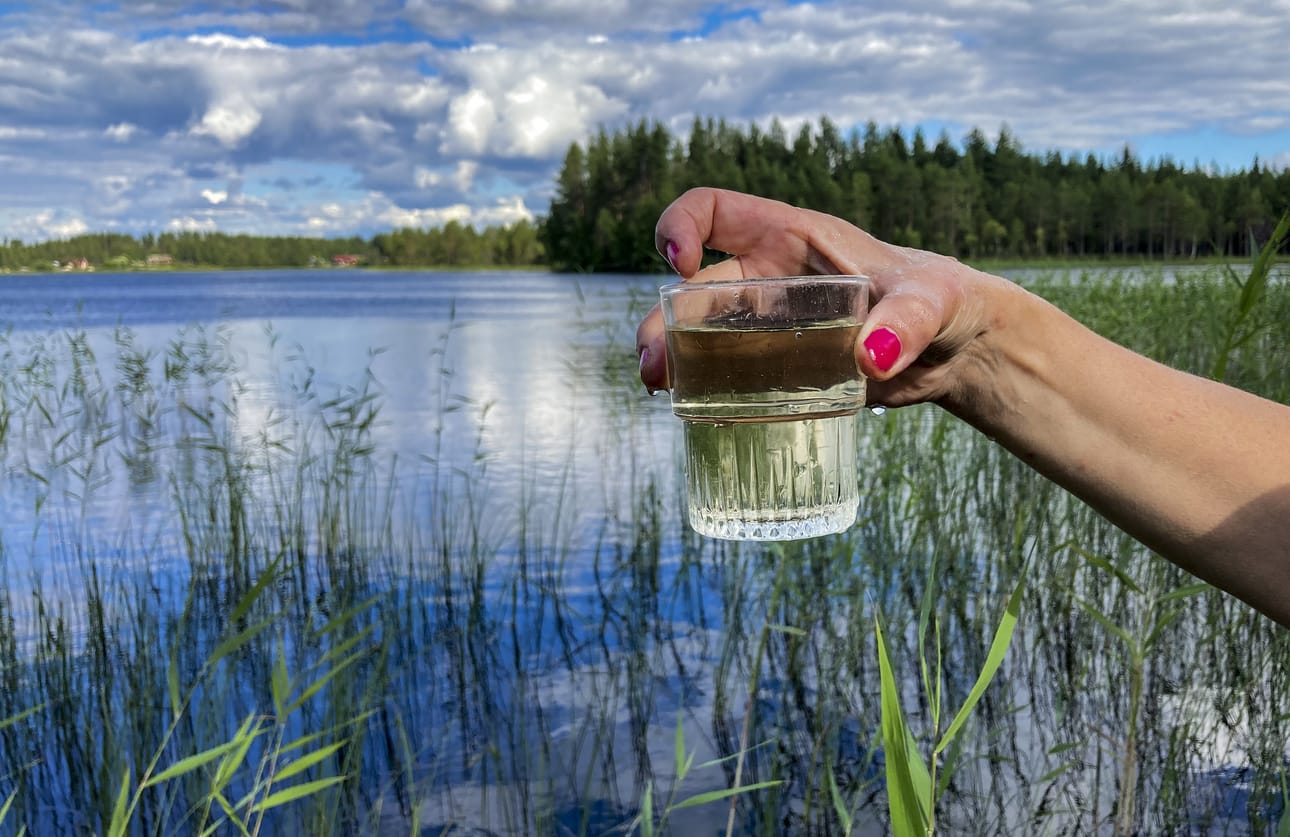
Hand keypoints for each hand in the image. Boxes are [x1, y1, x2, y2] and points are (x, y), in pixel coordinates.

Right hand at [635, 187, 1015, 408]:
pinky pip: (729, 374)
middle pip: (694, 287)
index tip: (679, 264)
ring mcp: (770, 324)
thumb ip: (908, 320)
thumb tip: (874, 356)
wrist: (957, 350)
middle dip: (661, 319)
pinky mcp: (780, 367)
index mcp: (791, 237)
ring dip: (671, 358)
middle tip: (654, 366)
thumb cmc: (946, 301)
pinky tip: (699, 415)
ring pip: (701, 334)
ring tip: (660, 390)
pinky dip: (707, 393)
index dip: (681, 225)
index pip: (714, 209)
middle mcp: (769, 277)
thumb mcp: (933, 301)